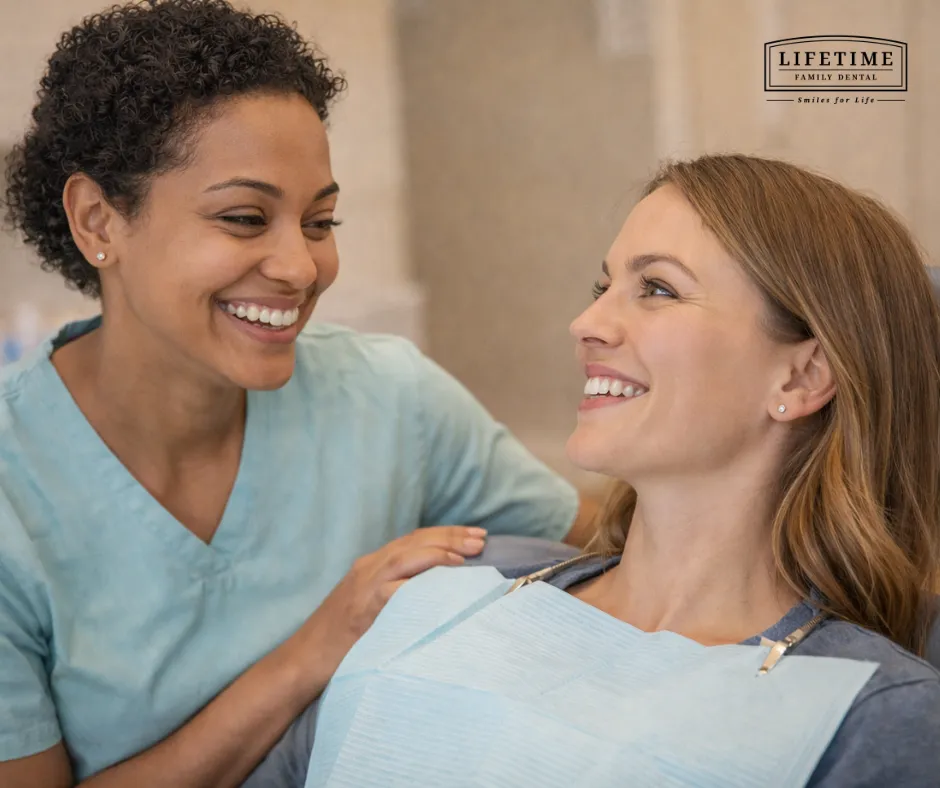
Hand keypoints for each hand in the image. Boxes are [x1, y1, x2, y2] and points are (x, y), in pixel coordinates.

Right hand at [287, 525, 486, 696]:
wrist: (303, 661)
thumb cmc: (341, 640)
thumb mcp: (372, 607)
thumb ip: (399, 592)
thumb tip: (442, 593)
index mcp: (372, 565)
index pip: (414, 540)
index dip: (446, 534)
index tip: (475, 535)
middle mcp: (368, 568)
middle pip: (414, 542)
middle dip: (450, 537)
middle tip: (481, 538)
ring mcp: (363, 586)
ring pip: (404, 557)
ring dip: (438, 553)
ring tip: (466, 555)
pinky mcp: (361, 609)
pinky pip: (391, 589)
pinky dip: (416, 582)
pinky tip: (439, 582)